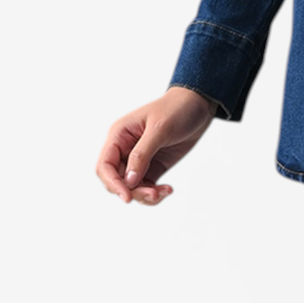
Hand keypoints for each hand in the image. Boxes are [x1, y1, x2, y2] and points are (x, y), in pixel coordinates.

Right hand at [95, 85, 218, 205]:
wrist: (198, 104)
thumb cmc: (177, 109)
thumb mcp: (159, 130)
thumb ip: (142, 154)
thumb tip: (129, 180)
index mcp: (119, 135)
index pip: (105, 166)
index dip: (112, 184)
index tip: (127, 198)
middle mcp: (125, 149)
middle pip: (117, 180)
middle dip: (133, 191)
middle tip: (155, 194)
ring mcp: (139, 159)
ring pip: (132, 187)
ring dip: (145, 194)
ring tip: (165, 191)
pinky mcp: (153, 166)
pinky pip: (146, 186)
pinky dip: (155, 193)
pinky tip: (168, 189)